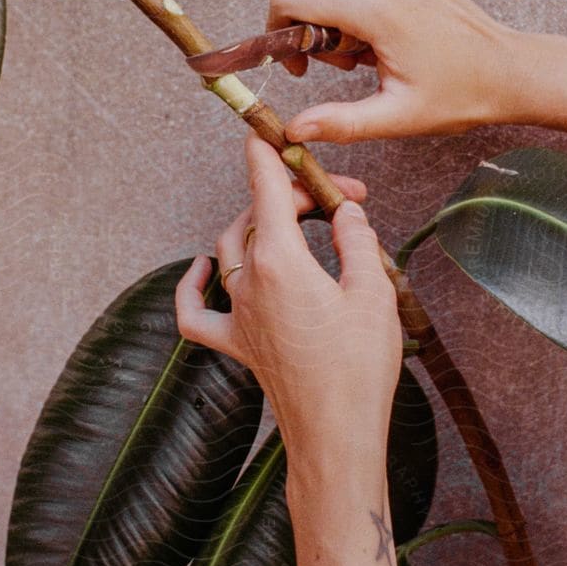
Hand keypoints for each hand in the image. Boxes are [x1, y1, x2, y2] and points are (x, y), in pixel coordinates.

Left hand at [175, 133, 401, 497]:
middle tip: (342, 201)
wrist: (336, 434)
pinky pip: (197, 312)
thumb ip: (357, 240)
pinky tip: (202, 268)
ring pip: (231, 250)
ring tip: (302, 224)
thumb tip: (346, 213)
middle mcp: (249, 284)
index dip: (269, 155)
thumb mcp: (373, 291)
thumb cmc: (359, 369)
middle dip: (294, 196)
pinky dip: (193, 285)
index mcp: (280, 263)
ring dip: (260, 227)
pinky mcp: (236, 345)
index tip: (270, 130)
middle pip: (257, 217)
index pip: (265, 190)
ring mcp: (238, 316)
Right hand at [268, 0, 518, 143]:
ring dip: (329, 21)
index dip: (278, 32)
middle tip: (338, 67)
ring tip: (364, 59)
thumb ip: (340, 122)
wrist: (511, 70)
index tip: (299, 67)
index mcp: (377, 7)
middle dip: (304, 28)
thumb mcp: (397, 117)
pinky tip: (381, 42)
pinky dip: (352, 9)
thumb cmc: (461, 95)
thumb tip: (294, 131)